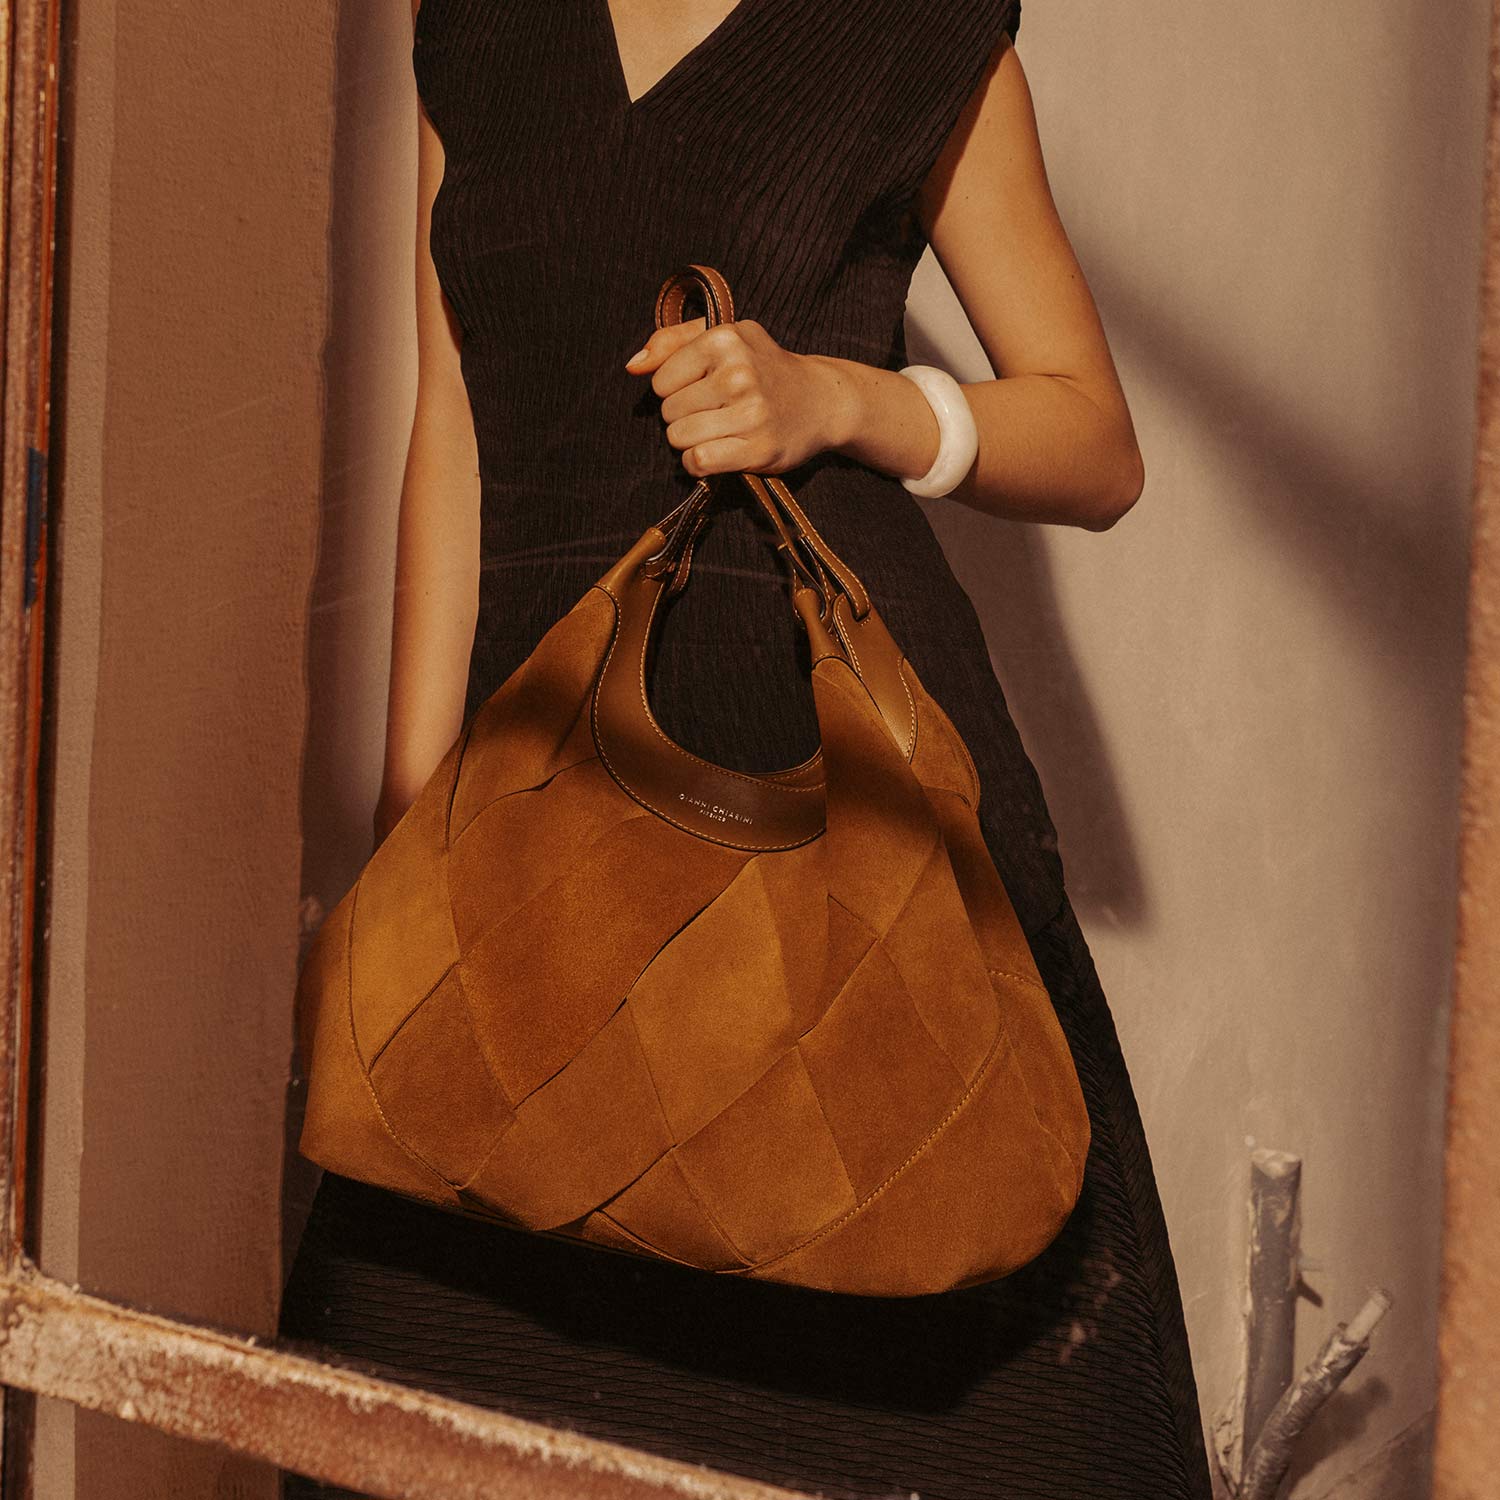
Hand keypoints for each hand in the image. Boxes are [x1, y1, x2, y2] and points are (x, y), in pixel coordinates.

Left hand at [624, 317, 849, 477]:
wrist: (821, 400)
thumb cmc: (763, 366)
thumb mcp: (724, 336)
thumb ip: (672, 342)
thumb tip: (633, 366)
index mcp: (725, 339)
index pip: (661, 382)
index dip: (674, 390)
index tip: (702, 388)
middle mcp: (738, 374)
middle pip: (669, 412)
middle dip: (684, 416)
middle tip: (714, 412)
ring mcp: (750, 413)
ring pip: (679, 438)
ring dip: (691, 441)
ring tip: (716, 430)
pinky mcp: (758, 448)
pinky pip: (699, 461)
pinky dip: (699, 462)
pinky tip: (717, 451)